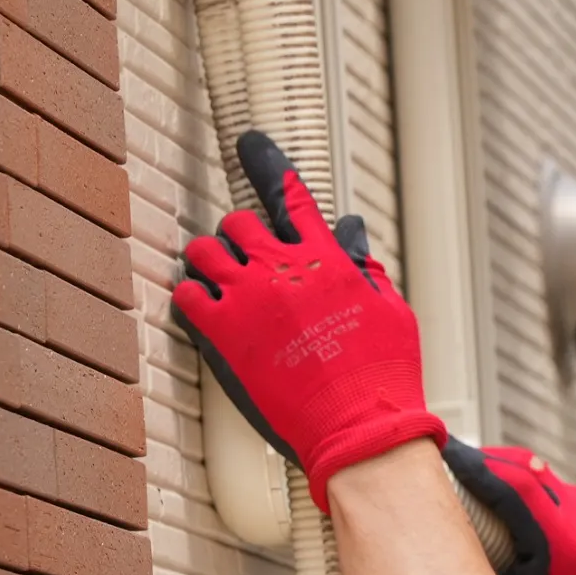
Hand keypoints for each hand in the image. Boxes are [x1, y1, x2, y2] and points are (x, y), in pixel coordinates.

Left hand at [170, 132, 445, 511]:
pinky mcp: (223, 335)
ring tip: (218, 284)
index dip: (266, 162)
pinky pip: (186, 295)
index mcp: (326, 258)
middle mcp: (283, 267)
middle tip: (245, 264)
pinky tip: (200, 311)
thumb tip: (350, 228)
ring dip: (209, 261)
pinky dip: (190, 297)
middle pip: (239, 220)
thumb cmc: (383, 377)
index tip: (248, 142)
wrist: (360, 432)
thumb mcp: (389, 310)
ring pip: (204, 250)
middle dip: (240, 237)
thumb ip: (364, 265)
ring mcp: (249, 298)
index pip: (289, 194)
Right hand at [443, 440, 575, 574]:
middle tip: (438, 473)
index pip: (514, 482)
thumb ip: (484, 562)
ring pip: (533, 473)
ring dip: (498, 477)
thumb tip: (435, 527)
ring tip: (461, 491)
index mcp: (570, 545)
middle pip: (523, 469)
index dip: (472, 465)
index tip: (436, 458)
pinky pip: (545, 487)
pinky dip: (517, 491)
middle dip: (480, 467)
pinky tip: (493, 509)